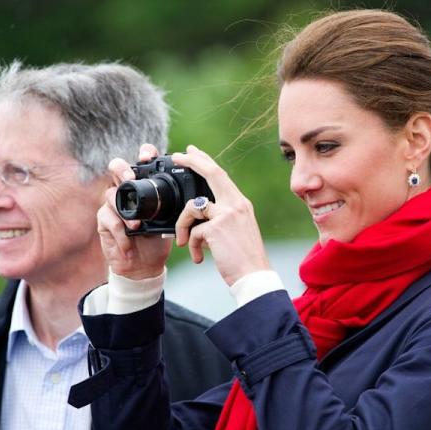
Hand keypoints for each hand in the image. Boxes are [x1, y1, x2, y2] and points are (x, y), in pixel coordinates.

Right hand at [98, 144, 171, 279]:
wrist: (145, 265)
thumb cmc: (158, 240)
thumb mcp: (171, 222)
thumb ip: (177, 207)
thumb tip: (193, 197)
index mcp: (144, 187)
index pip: (141, 162)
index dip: (143, 153)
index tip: (148, 157)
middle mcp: (126, 191)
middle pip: (116, 167)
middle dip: (122, 169)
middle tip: (130, 178)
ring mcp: (113, 205)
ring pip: (111, 194)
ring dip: (125, 212)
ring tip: (136, 226)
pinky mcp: (104, 221)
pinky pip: (108, 220)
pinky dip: (121, 234)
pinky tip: (129, 244)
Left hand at [171, 145, 270, 285]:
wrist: (254, 276)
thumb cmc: (245, 258)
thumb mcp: (237, 231)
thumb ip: (223, 218)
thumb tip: (201, 216)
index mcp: (241, 204)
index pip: (221, 175)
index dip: (205, 161)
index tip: (192, 151)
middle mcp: (236, 204)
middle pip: (212, 173)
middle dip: (191, 161)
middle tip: (176, 156)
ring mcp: (226, 215)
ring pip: (192, 207)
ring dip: (182, 225)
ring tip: (184, 241)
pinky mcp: (216, 228)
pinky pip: (193, 232)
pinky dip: (192, 246)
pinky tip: (199, 257)